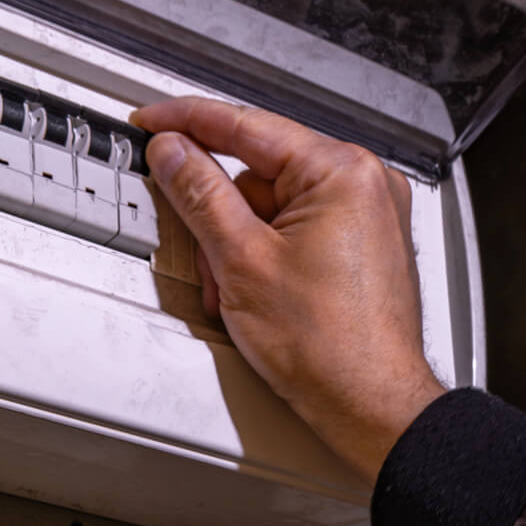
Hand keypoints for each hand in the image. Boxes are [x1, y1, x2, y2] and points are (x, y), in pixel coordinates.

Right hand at [134, 97, 445, 483]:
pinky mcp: (365, 245)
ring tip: (235, 293)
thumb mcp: (241, 260)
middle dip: (219, 216)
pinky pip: (299, 229)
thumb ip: (199, 194)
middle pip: (260, 172)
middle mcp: (366, 184)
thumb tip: (173, 152)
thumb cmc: (330, 347)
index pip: (248, 125)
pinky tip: (257, 294)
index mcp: (343, 172)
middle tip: (203, 254)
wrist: (372, 404)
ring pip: (274, 206)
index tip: (153, 120)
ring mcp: (370, 214)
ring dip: (239, 245)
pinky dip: (266, 256)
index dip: (188, 121)